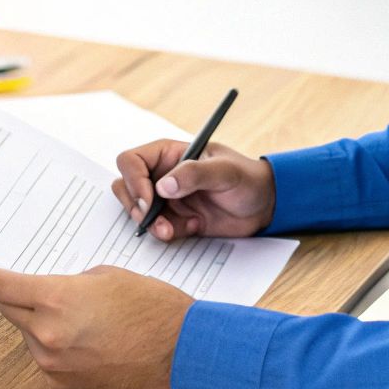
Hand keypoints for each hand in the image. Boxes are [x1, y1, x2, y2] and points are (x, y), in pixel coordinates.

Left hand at [0, 255, 191, 388]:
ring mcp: (53, 363)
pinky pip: (46, 356)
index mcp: (54, 300)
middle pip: (7, 308)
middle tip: (23, 282)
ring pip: (28, 333)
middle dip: (13, 294)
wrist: (179, 351)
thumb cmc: (151, 308)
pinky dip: (55, 344)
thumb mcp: (104, 274)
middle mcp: (46, 334)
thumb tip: (45, 288)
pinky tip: (83, 336)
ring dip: (39, 320)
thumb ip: (65, 280)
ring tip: (76, 313)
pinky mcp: (64, 383)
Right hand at [112, 139, 274, 241]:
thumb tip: (163, 186)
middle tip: (150, 221)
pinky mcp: (174, 220)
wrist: (263, 205)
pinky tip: (192, 227)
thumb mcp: (225, 171)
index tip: (148, 201)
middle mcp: (161, 175)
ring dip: (148, 224)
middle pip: (125, 186)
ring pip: (136, 211)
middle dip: (133, 206)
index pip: (131, 161)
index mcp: (168, 154)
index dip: (133, 181)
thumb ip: (194, 174)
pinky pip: (156, 229)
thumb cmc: (246, 178)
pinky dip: (167, 233)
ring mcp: (166, 199)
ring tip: (169, 231)